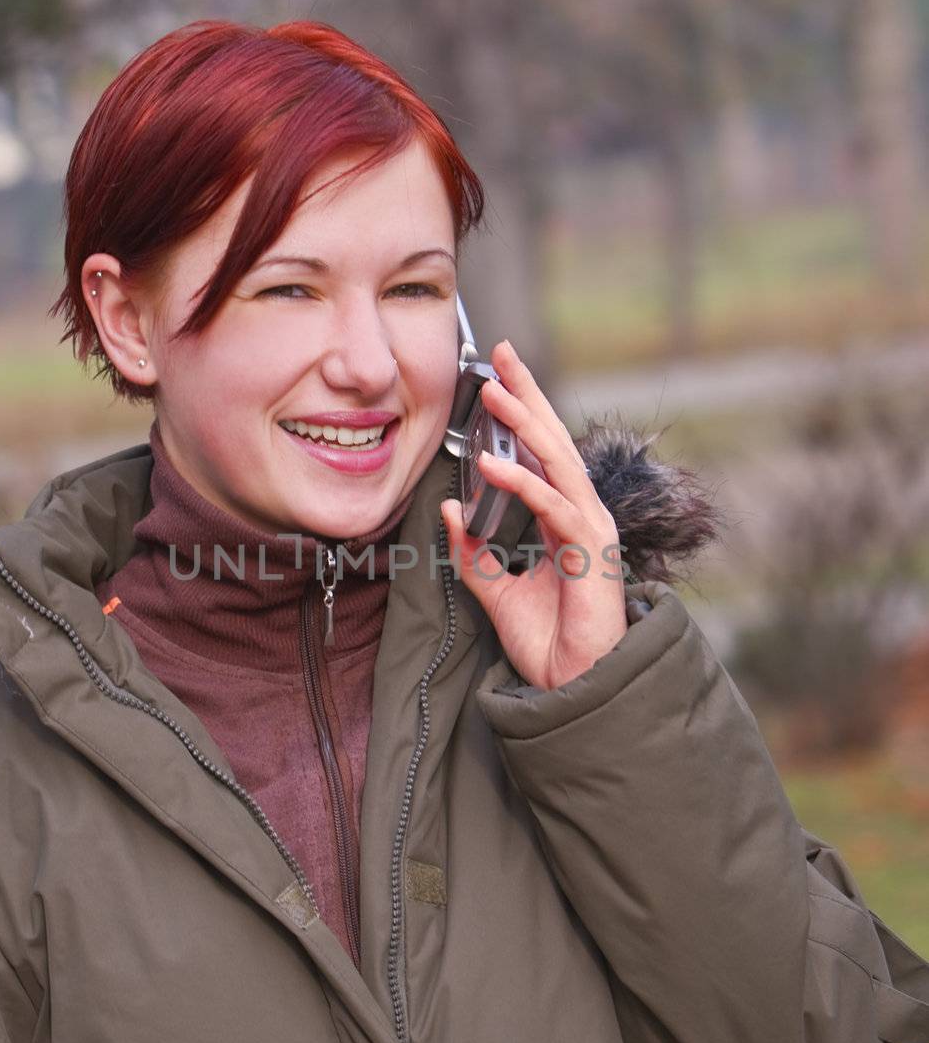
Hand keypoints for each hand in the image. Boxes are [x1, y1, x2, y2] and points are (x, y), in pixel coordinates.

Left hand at [440, 340, 628, 690]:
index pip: (542, 453)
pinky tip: (493, 466)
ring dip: (526, 426)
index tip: (497, 374)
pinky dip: (524, 485)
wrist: (574, 688)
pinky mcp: (591, 554)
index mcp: (564, 518)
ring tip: (494, 394)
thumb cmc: (549, 641)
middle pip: (555, 442)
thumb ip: (474, 551)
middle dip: (529, 396)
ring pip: (558, 464)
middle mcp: (582, 515)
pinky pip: (554, 509)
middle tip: (503, 355)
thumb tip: (451, 508)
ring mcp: (591, 531)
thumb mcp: (497, 591)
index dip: (523, 412)